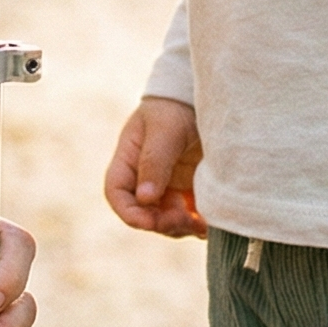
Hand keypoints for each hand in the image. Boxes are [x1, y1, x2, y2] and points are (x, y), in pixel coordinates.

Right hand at [103, 95, 208, 238]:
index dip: (128, 213)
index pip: (117, 193)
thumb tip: (144, 199)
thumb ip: (154, 162)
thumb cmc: (177, 107)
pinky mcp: (191, 191)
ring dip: (180, 227)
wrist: (207, 99)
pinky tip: (210, 223)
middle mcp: (146, 178)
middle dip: (160, 223)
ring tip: (201, 223)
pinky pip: (190, 217)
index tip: (149, 222)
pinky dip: (198, 225)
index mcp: (129, 160)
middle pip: (143, 213)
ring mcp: (169, 186)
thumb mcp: (165, 130)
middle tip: (184, 220)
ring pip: (167, 220)